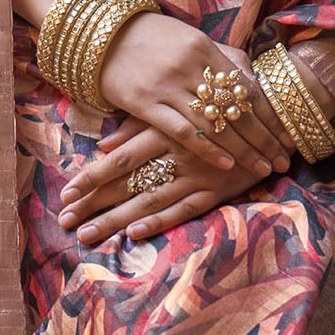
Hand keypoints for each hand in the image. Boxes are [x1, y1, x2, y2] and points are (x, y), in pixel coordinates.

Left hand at [59, 119, 271, 245]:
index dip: (92, 176)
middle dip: (94, 201)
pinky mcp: (215, 189)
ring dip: (116, 219)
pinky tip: (134, 234)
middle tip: (65, 220)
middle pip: (128, 181)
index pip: (120, 156)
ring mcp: (196, 173)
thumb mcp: (179, 100)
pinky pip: (184, 209)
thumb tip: (105, 142)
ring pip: (149, 199)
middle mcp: (176, 152)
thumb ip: (142, 119)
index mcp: (165, 127)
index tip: (66, 193)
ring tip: (88, 235)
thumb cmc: (215, 102)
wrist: (269, 112)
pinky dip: (159, 221)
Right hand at [98, 18, 291, 178]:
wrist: (103, 36)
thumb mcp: (190, 38)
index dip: (269, 114)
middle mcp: (189, 66)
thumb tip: (253, 82)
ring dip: (242, 149)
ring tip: (262, 167)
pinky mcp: (146, 104)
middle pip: (235, 108)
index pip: (245, 86)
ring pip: (214, 124)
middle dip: (263, 137)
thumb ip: (222, 58)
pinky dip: (208, 149)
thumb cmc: (152, 38)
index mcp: (203, 47)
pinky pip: (183, 132)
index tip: (288, 135)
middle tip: (282, 160)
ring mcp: (167, 86)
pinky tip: (226, 164)